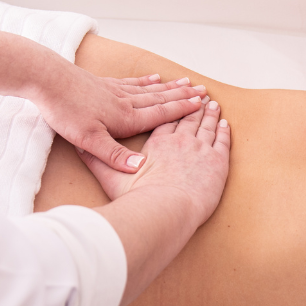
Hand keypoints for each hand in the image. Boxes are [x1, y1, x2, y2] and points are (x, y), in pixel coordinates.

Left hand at [34, 64, 207, 172]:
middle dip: (183, 96)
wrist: (47, 80)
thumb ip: (115, 155)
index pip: (161, 114)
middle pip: (161, 99)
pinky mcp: (105, 84)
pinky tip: (154, 78)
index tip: (200, 104)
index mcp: (126, 118)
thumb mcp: (89, 140)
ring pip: (150, 90)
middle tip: (202, 91)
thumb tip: (141, 167)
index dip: (182, 110)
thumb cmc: (66, 111)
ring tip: (186, 82)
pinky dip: (146, 81)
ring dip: (170, 88)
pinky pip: (133, 82)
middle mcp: (126, 102)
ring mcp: (116, 91)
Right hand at [77, 99, 230, 228]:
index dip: (172, 109)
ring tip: (213, 104)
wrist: (166, 210)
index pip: (166, 120)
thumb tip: (79, 148)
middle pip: (188, 119)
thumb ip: (97, 161)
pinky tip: (226, 124)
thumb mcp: (112, 178)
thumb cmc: (140, 198)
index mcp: (159, 143)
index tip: (177, 99)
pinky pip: (223, 141)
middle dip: (194, 106)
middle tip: (200, 94)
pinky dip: (225, 131)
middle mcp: (181, 140)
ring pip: (207, 126)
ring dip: (210, 114)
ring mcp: (201, 149)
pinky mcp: (217, 162)